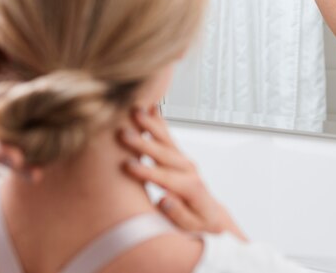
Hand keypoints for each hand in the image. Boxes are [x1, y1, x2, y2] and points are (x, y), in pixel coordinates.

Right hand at [120, 106, 246, 240]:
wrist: (211, 213)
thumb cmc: (198, 222)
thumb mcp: (190, 227)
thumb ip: (178, 214)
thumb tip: (164, 199)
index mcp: (191, 188)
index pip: (166, 178)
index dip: (147, 172)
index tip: (127, 165)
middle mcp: (189, 169)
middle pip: (165, 154)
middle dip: (144, 143)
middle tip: (124, 134)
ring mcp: (185, 160)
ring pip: (166, 140)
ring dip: (150, 125)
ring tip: (135, 111)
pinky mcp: (179, 155)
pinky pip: (167, 136)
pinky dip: (159, 122)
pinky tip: (150, 108)